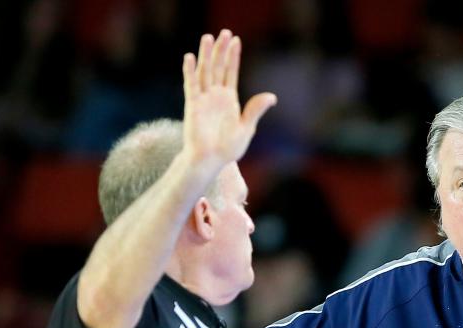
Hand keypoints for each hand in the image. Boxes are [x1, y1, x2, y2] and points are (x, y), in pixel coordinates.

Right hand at [182, 29, 275, 166]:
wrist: (210, 160)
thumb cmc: (228, 148)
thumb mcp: (246, 128)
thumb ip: (255, 110)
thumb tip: (272, 96)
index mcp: (229, 100)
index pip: (231, 72)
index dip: (233, 57)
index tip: (236, 41)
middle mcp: (215, 96)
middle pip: (218, 67)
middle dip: (221, 50)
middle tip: (225, 32)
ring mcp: (203, 99)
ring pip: (205, 72)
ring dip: (206, 55)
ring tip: (208, 37)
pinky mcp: (193, 105)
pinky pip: (191, 85)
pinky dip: (190, 71)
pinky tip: (190, 57)